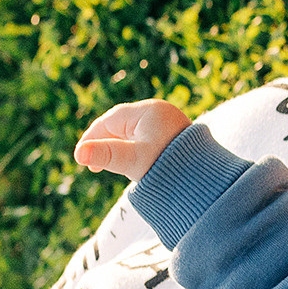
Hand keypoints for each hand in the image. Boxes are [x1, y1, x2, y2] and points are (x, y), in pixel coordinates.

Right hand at [73, 98, 192, 181]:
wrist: (208, 177)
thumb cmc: (171, 167)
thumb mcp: (134, 161)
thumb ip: (107, 155)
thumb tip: (79, 154)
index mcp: (147, 111)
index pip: (107, 122)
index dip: (91, 140)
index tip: (81, 159)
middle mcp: (158, 112)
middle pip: (119, 126)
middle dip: (105, 144)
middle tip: (95, 167)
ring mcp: (168, 122)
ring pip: (133, 134)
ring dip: (120, 149)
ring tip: (112, 167)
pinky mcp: (174, 134)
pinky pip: (147, 139)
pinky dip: (136, 150)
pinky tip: (134, 165)